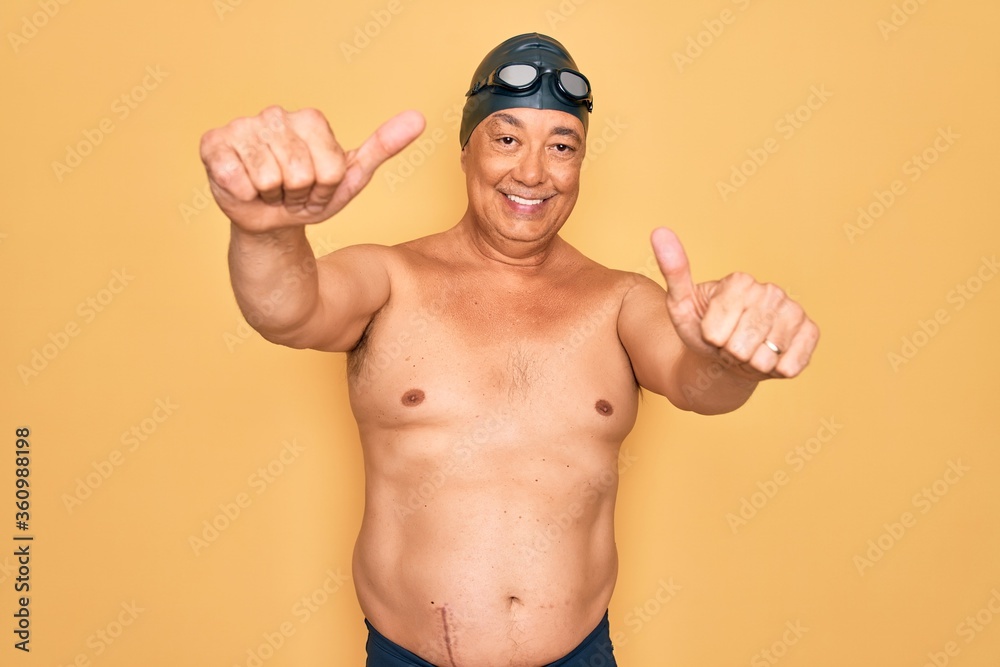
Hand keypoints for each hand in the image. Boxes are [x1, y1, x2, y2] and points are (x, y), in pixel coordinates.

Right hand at [199, 106, 425, 232]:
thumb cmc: (311, 196)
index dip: (325, 189)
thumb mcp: (351, 176)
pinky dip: (244, 194)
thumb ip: (384, 146)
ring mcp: (242, 127)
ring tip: (270, 191)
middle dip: (298, 195)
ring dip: (272, 195)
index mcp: (310, 119)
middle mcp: (275, 115)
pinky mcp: (214, 144)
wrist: (272, 222)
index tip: (317, 187)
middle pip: (300, 173)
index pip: (330, 168)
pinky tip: (245, 188)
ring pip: (270, 177)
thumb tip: (419, 118)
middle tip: (291, 193)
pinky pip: (237, 177)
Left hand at [651, 227, 818, 378]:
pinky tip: (771, 358)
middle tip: (731, 345)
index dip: (712, 338)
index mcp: (740, 281)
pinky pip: (791, 364)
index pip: (716, 329)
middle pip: (740, 345)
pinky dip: (776, 370)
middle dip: (730, 353)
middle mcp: (771, 291)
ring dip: (752, 363)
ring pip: (765, 358)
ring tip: (749, 351)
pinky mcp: (811, 332)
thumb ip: (673, 271)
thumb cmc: (704, 329)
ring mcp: (793, 311)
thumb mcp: (681, 305)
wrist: (729, 355)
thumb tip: (659, 232)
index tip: (712, 332)